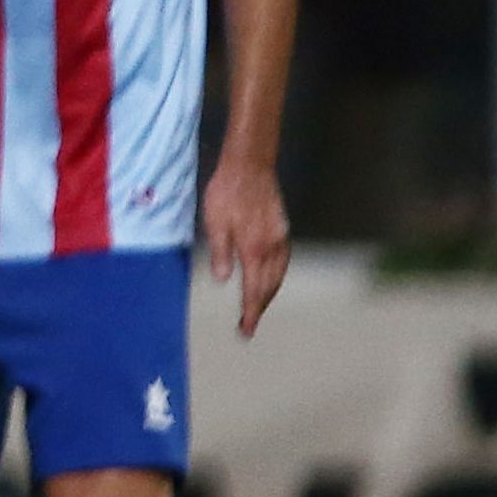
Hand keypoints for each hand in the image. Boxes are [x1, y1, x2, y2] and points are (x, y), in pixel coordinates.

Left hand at [202, 157, 289, 336]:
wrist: (250, 166)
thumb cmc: (226, 192)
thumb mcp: (214, 222)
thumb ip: (221, 253)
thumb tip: (224, 280)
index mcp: (254, 249)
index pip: (253, 289)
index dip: (250, 312)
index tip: (246, 331)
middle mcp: (272, 247)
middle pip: (270, 286)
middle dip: (260, 308)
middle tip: (249, 326)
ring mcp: (280, 237)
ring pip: (279, 275)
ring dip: (269, 294)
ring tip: (258, 307)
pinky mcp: (282, 228)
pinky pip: (282, 261)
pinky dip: (276, 276)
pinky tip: (269, 277)